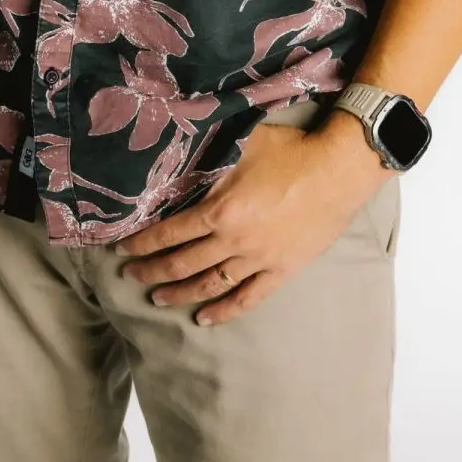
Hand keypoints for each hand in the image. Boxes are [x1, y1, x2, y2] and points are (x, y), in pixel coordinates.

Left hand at [115, 113, 389, 325]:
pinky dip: (224, 311)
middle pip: (183, 264)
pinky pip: (247, 298)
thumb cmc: (290, 151)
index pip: (170, 233)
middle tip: (130, 275)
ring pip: (210, 285)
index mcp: (221, 211)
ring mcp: (258, 260)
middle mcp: (235, 241)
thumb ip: (209, 153)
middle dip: (152, 271)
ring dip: (180, 293)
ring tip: (158, 298)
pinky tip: (204, 318)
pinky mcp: (281, 270)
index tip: (123, 249)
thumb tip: (177, 150)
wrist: (338, 171)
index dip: (143, 243)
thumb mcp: (241, 143)